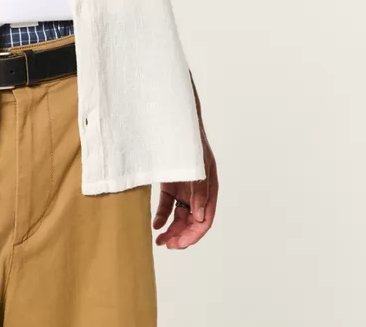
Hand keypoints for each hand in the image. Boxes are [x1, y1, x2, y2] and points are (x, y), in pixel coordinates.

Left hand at [152, 129, 217, 248]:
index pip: (205, 219)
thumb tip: (200, 218)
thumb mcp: (198, 164)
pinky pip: (168, 205)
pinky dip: (162, 217)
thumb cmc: (188, 140)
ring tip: (160, 241)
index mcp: (210, 187)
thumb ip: (200, 190)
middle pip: (192, 221)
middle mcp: (198, 191)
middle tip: (167, 245)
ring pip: (180, 216)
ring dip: (172, 230)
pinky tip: (155, 225)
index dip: (194, 234)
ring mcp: (184, 188)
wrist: (171, 120)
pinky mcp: (171, 184)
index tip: (179, 244)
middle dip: (181, 236)